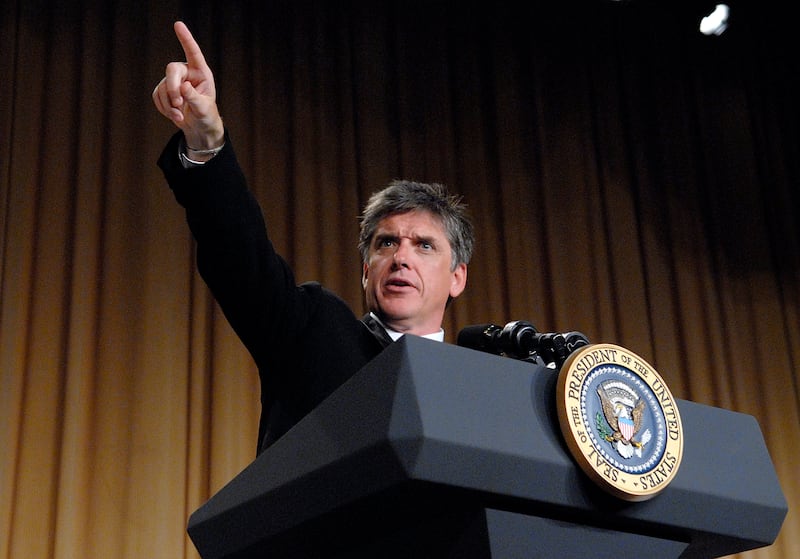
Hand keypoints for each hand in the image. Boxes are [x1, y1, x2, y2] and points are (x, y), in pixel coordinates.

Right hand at [152, 21, 223, 149]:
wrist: (199, 128)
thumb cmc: (206, 115)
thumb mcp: (204, 108)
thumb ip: (194, 97)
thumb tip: (183, 87)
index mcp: (201, 72)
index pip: (193, 52)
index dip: (185, 39)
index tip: (178, 25)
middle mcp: (186, 73)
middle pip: (172, 69)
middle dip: (172, 87)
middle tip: (179, 103)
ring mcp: (173, 81)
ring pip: (162, 87)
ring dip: (169, 104)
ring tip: (180, 116)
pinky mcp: (163, 91)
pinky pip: (157, 96)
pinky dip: (164, 108)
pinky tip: (175, 116)